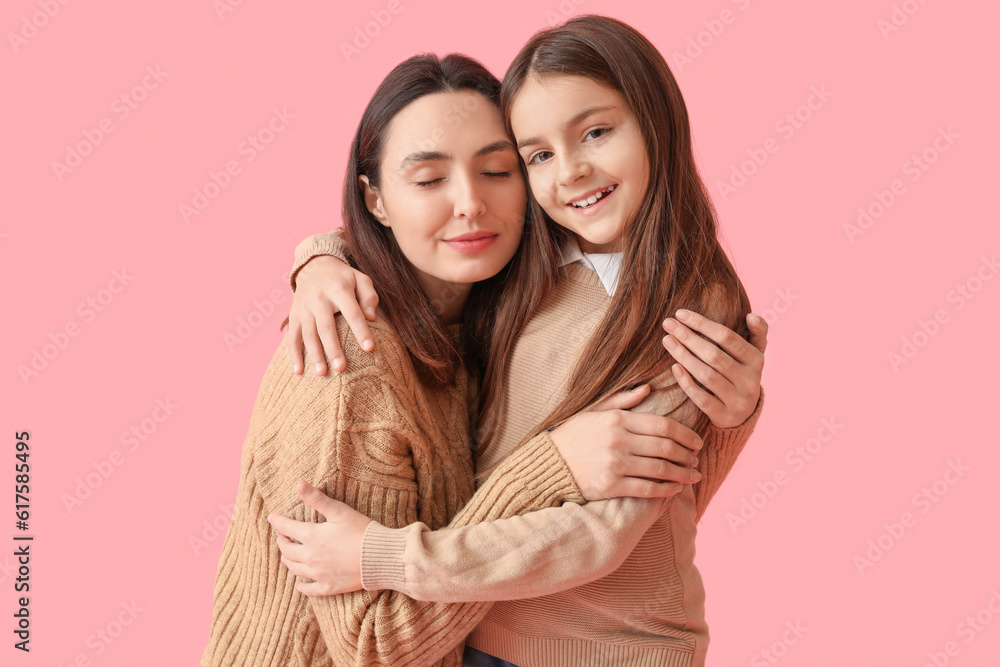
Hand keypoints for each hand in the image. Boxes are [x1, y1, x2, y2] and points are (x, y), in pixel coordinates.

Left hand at [267, 480, 372, 596]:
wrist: (380, 557)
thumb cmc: (361, 531)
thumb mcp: (339, 511)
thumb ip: (317, 498)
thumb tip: (298, 483)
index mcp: (312, 537)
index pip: (287, 528)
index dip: (278, 522)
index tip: (272, 518)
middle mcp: (310, 558)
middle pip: (288, 551)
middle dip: (282, 543)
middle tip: (282, 538)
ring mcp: (318, 574)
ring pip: (295, 569)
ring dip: (288, 561)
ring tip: (287, 557)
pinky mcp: (329, 587)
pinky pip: (309, 589)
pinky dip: (302, 586)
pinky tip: (300, 584)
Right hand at [285, 255, 379, 374]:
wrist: (315, 266)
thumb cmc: (344, 278)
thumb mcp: (360, 279)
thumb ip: (369, 296)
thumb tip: (372, 318)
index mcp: (338, 289)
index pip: (352, 312)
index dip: (360, 330)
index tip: (369, 348)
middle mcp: (319, 299)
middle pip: (326, 327)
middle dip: (333, 348)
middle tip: (341, 368)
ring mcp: (304, 308)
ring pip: (308, 334)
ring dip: (314, 355)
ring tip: (322, 374)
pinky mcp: (294, 316)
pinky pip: (292, 337)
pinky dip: (293, 355)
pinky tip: (298, 372)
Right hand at [549, 385, 703, 500]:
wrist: (548, 465)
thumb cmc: (574, 436)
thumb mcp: (594, 412)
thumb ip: (622, 401)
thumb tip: (647, 387)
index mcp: (617, 420)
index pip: (662, 425)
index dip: (685, 434)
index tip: (697, 441)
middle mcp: (618, 441)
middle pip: (665, 447)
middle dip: (687, 454)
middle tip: (697, 459)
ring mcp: (615, 464)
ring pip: (660, 469)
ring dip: (682, 473)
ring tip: (693, 475)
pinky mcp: (611, 486)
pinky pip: (647, 489)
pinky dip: (666, 489)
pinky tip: (675, 488)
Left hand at [662, 310, 766, 428]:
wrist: (742, 415)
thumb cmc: (741, 375)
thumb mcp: (753, 355)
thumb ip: (757, 334)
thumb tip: (752, 316)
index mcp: (757, 360)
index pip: (727, 337)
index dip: (702, 324)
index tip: (680, 313)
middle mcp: (750, 381)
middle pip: (714, 355)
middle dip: (688, 337)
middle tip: (668, 324)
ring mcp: (737, 400)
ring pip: (707, 376)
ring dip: (684, 356)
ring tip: (667, 340)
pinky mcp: (724, 416)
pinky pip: (701, 398)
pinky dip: (687, 382)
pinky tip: (674, 367)